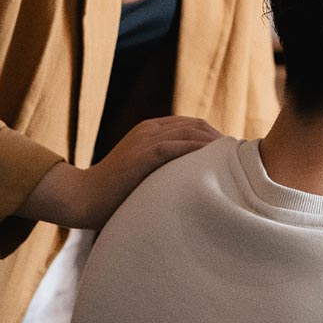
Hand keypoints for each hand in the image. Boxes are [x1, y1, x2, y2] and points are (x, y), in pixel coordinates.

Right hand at [18, 116, 221, 229]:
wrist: (82, 197)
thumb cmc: (113, 192)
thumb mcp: (143, 173)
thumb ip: (164, 168)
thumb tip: (193, 181)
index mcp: (150, 130)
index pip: (192, 125)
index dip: (214, 137)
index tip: (233, 156)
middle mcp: (150, 129)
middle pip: (196, 125)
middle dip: (220, 139)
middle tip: (240, 158)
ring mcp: (146, 139)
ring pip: (190, 132)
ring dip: (215, 145)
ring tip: (234, 161)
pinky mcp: (143, 153)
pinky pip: (177, 146)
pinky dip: (198, 152)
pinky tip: (214, 164)